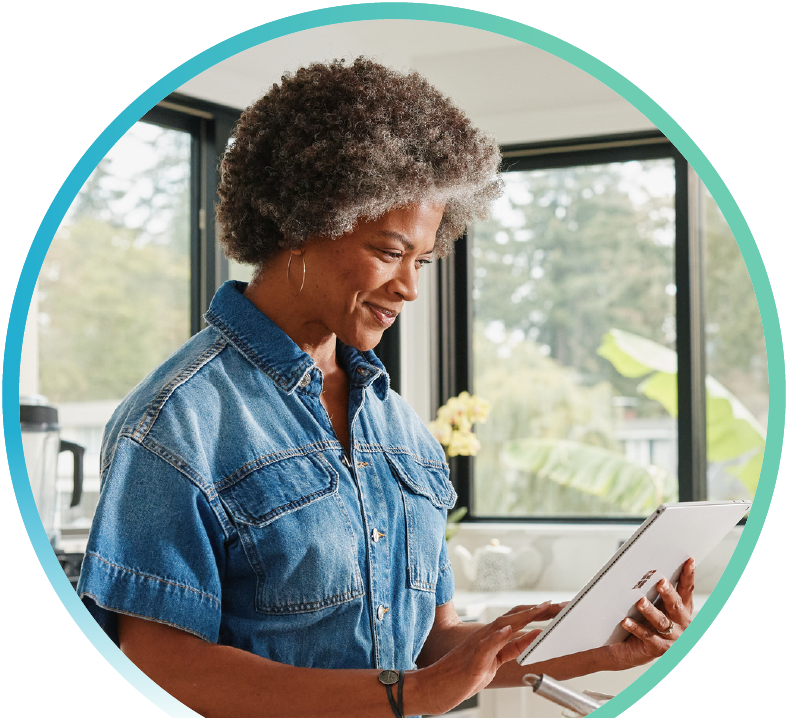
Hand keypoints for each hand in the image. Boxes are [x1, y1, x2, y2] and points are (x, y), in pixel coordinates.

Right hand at [417, 602, 560, 714]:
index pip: (517, 620)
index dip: (536, 612)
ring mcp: (478, 647)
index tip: (555, 607)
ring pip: (502, 625)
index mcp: (491, 637)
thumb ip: (510, 649)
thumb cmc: (462, 675)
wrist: (434, 687)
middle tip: (558, 605)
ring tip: (540, 609)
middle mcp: (485, 636)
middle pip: (514, 617)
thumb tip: (529, 638)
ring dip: (523, 616)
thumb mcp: (492, 662)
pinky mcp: (473, 661)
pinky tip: (508, 630)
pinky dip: (498, 636)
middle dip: (537, 610)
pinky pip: (486, 646)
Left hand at [607, 557, 695, 669]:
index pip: (687, 589)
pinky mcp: (659, 649)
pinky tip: (625, 621)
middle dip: (668, 593)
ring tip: (640, 601)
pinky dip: (636, 628)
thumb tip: (647, 568)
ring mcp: (673, 638)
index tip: (689, 560)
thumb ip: (657, 590)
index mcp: (683, 609)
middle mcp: (682, 624)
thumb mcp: (658, 604)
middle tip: (660, 581)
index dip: (689, 575)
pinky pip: (647, 637)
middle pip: (675, 605)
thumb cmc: (649, 621)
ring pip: (661, 622)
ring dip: (650, 611)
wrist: (638, 650)